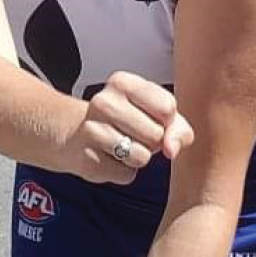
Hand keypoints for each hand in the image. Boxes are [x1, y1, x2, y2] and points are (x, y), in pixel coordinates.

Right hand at [58, 71, 192, 184]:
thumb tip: (172, 150)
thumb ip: (178, 128)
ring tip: (122, 145)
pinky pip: (126, 174)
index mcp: (123, 82)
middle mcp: (104, 101)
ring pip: (142, 157)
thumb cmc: (126, 120)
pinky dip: (124, 171)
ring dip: (139, 157)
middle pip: (157, 135)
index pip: (167, 107)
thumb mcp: (156, 113)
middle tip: (134, 133)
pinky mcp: (86, 158)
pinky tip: (109, 157)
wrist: (78, 134)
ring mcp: (92, 130)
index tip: (152, 116)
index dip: (167, 120)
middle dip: (153, 141)